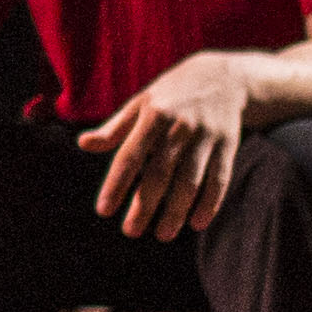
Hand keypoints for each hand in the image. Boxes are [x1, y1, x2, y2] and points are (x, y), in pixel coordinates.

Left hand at [76, 54, 253, 237]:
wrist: (222, 77)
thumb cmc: (171, 95)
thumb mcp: (140, 103)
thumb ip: (114, 128)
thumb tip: (83, 144)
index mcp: (153, 114)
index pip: (130, 155)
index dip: (116, 184)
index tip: (104, 211)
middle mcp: (179, 126)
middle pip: (160, 173)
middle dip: (144, 205)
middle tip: (130, 231)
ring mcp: (206, 136)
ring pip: (190, 181)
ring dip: (176, 211)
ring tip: (162, 234)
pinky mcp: (228, 144)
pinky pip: (219, 179)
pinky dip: (209, 203)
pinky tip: (197, 223)